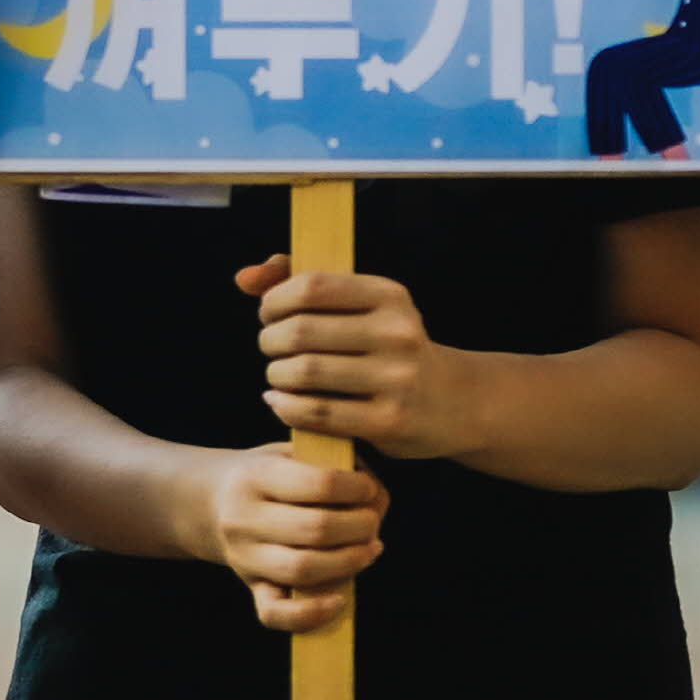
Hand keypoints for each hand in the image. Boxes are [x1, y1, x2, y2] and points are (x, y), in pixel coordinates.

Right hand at [191, 435, 383, 630]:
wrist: (211, 501)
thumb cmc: (268, 476)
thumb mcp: (292, 453)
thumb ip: (336, 467)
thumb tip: (375, 499)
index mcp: (255, 476)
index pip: (319, 483)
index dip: (356, 488)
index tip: (367, 487)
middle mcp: (243, 517)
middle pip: (316, 529)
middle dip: (360, 527)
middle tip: (371, 521)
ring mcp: (244, 556)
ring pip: (303, 569)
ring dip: (350, 562)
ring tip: (369, 549)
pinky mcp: (251, 586)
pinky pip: (276, 613)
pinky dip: (311, 614)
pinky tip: (340, 600)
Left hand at [239, 262, 475, 458]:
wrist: (456, 401)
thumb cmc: (388, 346)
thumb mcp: (360, 304)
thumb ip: (298, 280)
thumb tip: (243, 278)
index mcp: (390, 295)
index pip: (311, 286)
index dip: (275, 300)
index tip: (269, 313)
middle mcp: (398, 334)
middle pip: (300, 332)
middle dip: (270, 340)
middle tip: (271, 348)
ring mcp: (397, 380)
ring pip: (304, 372)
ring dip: (275, 375)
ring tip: (278, 375)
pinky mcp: (389, 421)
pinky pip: (315, 412)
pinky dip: (285, 406)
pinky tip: (281, 401)